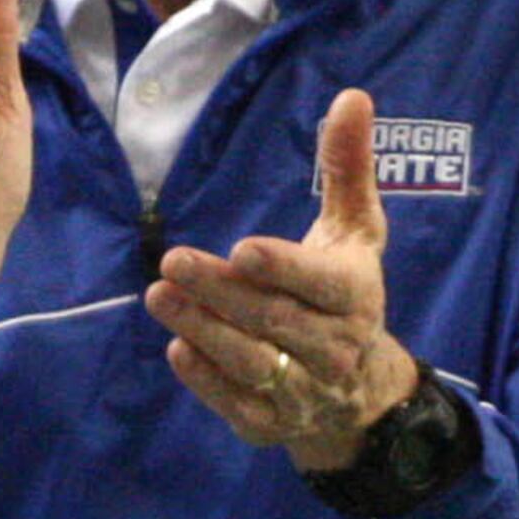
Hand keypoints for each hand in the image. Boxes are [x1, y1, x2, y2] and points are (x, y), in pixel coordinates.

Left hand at [147, 86, 414, 470]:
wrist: (360, 391)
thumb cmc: (344, 290)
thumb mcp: (355, 232)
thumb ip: (347, 167)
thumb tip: (353, 95)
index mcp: (356, 296)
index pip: (322, 285)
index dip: (283, 269)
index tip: (241, 249)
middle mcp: (335, 348)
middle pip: (273, 320)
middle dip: (221, 292)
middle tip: (170, 260)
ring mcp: (304, 391)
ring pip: (250, 362)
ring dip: (202, 329)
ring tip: (158, 295)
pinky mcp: (270, 423)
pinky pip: (235, 402)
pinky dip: (205, 378)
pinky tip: (177, 346)